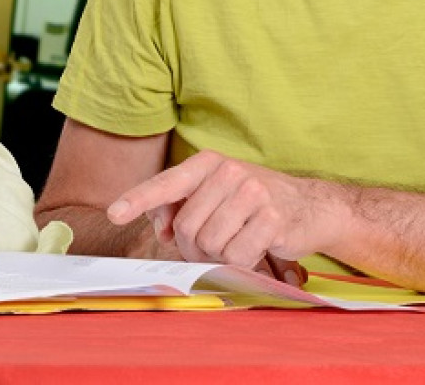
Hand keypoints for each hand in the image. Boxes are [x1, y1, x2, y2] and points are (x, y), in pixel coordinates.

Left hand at [106, 150, 346, 272]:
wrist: (310, 206)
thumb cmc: (253, 203)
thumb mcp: (216, 195)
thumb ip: (181, 207)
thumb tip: (162, 229)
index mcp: (208, 163)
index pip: (167, 183)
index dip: (138, 199)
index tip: (114, 213)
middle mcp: (229, 171)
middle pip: (186, 227)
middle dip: (194, 247)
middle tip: (214, 246)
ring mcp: (253, 192)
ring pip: (209, 244)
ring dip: (219, 256)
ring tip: (237, 243)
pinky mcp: (273, 218)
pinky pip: (237, 255)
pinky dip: (243, 262)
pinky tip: (257, 248)